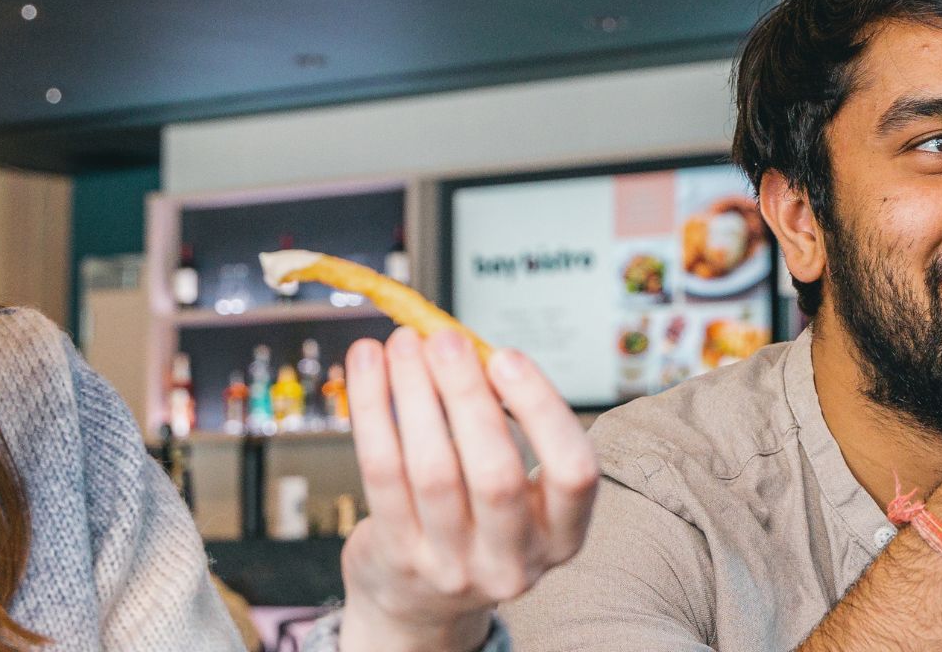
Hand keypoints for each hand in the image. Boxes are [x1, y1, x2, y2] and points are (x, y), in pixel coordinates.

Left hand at [337, 328, 599, 651]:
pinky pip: (381, 472)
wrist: (419, 602)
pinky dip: (372, 410)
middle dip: (467, 394)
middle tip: (445, 339)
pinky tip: (367, 367)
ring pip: (432, 469)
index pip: (573, 473)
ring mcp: (453, 566)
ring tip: (403, 344)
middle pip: (495, 473)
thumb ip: (502, 426)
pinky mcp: (398, 556)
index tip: (507, 357)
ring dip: (414, 393)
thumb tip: (466, 348)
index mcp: (562, 536)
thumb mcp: (514, 490)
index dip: (542, 410)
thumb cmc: (475, 519)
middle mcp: (513, 561)